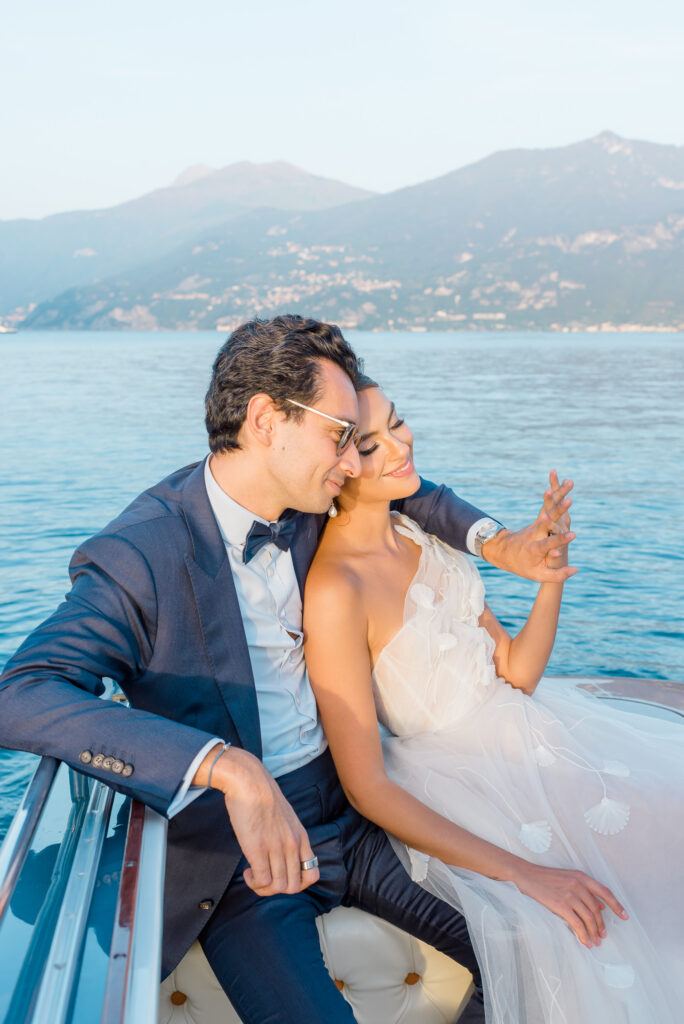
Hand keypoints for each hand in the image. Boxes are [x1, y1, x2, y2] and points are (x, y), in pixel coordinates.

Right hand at [206, 746, 319, 895]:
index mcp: (301, 837)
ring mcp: (276, 847)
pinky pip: (262, 881)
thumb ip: (288, 835)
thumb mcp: (286, 816)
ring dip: (264, 888)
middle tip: (264, 877)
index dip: (298, 883)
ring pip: (279, 888)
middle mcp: (293, 845)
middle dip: (277, 889)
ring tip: (254, 875)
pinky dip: (254, 883)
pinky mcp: (258, 849)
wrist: (249, 781)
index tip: (282, 875)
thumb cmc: (263, 796)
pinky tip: (248, 872)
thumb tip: (281, 853)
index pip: (313, 874)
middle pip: (294, 887)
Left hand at [481, 470, 576, 582]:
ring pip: (549, 507)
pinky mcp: (538, 519)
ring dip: (559, 494)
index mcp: (535, 549)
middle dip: (558, 510)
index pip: (549, 543)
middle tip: (569, 500)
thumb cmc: (522, 566)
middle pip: (548, 519)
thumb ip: (557, 574)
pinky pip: (548, 504)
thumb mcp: (537, 575)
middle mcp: (535, 534)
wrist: (502, 551)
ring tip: (569, 482)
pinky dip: (556, 493)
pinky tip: (564, 481)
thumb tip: (576, 569)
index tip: (573, 535)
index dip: (560, 540)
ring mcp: (536, 524)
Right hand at [513, 861, 627, 948]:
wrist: (525, 875)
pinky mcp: (561, 905)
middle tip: (603, 936)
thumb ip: (584, 890)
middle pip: (596, 910)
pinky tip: (585, 942)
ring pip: (589, 918)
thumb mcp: (567, 879)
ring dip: (594, 932)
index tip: (625, 916)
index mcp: (581, 877)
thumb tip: (600, 906)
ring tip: (596, 941)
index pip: (605, 892)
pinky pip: (577, 924)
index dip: (617, 905)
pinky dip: (583, 935)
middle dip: (601, 925)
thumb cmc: (545, 878)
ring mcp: (570, 895)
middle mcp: (578, 885)